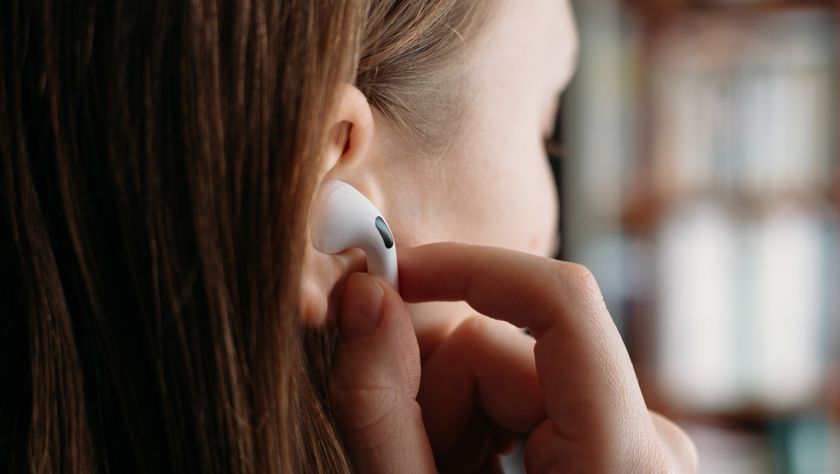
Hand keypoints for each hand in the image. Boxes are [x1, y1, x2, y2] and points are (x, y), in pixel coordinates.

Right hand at [330, 243, 697, 472]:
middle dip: (434, 396)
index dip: (469, 269)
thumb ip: (381, 406)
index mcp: (619, 458)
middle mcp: (646, 438)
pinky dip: (479, 434)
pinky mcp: (613, 448)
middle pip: (505, 349)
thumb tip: (362, 296)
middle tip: (415, 469)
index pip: (560, 301)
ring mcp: (634, 444)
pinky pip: (527, 399)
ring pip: (507, 372)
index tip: (389, 279)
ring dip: (452, 421)